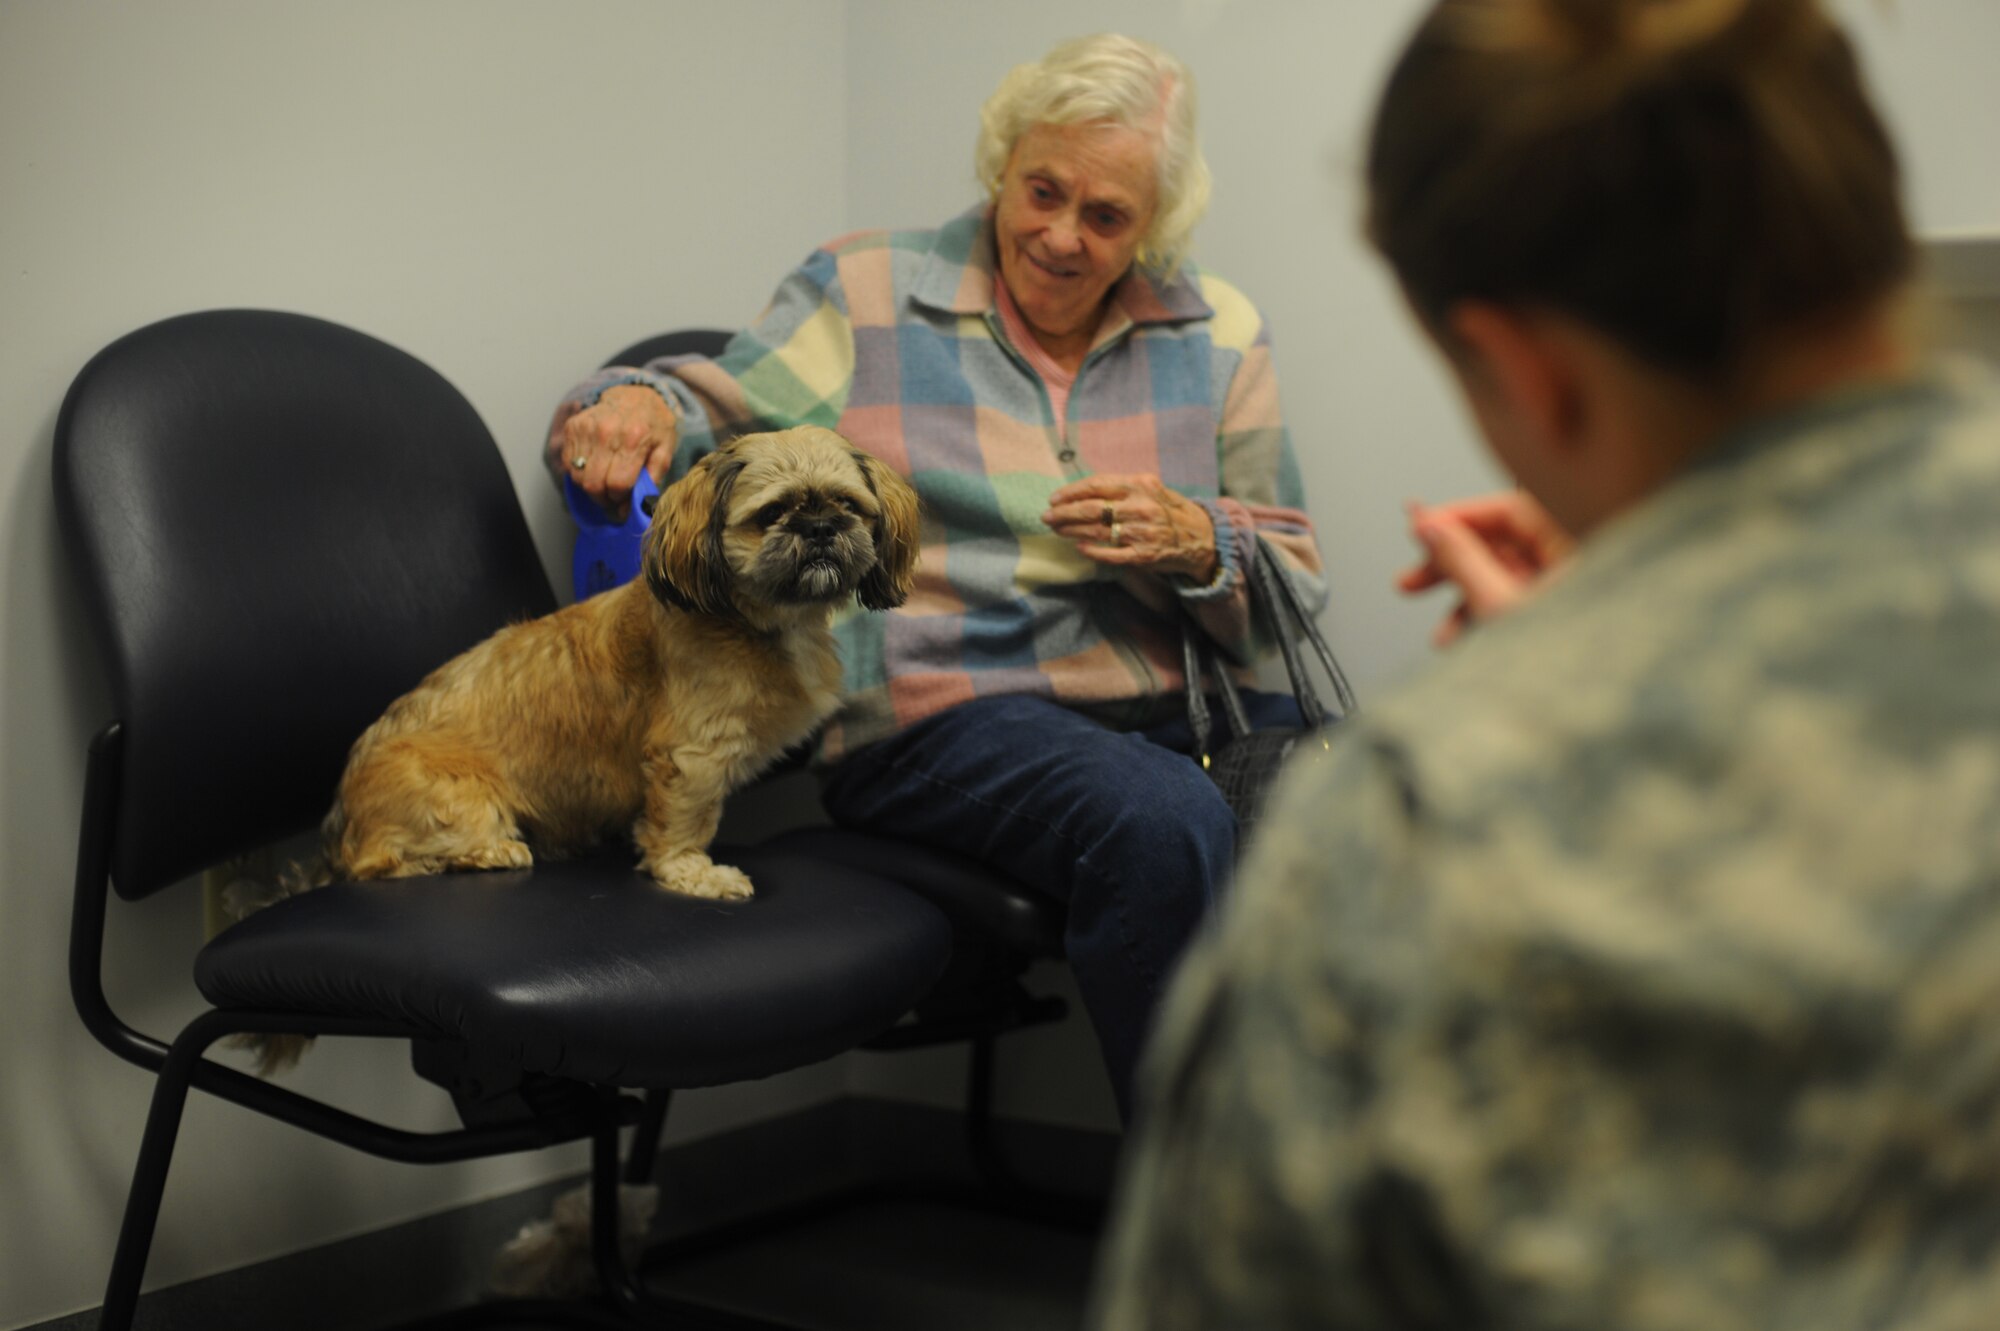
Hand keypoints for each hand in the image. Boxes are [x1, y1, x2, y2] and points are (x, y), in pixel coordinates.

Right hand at [560, 384, 677, 518]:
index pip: (618, 484)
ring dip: (590, 485)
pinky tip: (594, 464)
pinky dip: (579, 471)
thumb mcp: (665, 452)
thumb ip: (651, 481)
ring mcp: (586, 428)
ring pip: (578, 477)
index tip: (624, 497)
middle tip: (612, 494)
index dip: (620, 498)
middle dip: (603, 497)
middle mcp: (607, 432)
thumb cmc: (653, 426)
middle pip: (594, 484)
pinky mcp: (573, 427)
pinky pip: (568, 463)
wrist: (636, 395)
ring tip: (604, 478)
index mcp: (634, 439)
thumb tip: (631, 509)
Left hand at [1042, 474, 1218, 581]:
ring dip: (1071, 531)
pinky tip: (1079, 547)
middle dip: (1064, 513)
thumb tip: (1084, 491)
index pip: (1097, 485)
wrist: (1202, 538)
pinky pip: (1111, 554)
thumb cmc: (1169, 510)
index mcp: (1140, 485)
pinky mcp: (1144, 555)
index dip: (1071, 492)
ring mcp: (1142, 532)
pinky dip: (1092, 550)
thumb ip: (1122, 487)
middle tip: (1047, 517)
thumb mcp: (1151, 488)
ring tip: (1057, 530)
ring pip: (1097, 531)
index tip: (1053, 499)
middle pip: (1092, 509)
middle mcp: (1141, 507)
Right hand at [1397, 491, 1573, 646]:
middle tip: (1411, 580)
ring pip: (1504, 580)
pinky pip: (1515, 604)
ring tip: (1440, 634)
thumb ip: (1460, 559)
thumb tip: (1429, 528)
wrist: (1594, 713)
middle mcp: (1577, 562)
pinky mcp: (1561, 618)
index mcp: (1579, 543)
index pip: (1509, 510)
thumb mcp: (1499, 603)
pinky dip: (1486, 618)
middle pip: (1503, 545)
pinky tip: (1462, 643)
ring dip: (1463, 603)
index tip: (1420, 530)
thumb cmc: (1570, 660)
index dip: (1459, 517)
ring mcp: (1570, 592)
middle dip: (1452, 566)